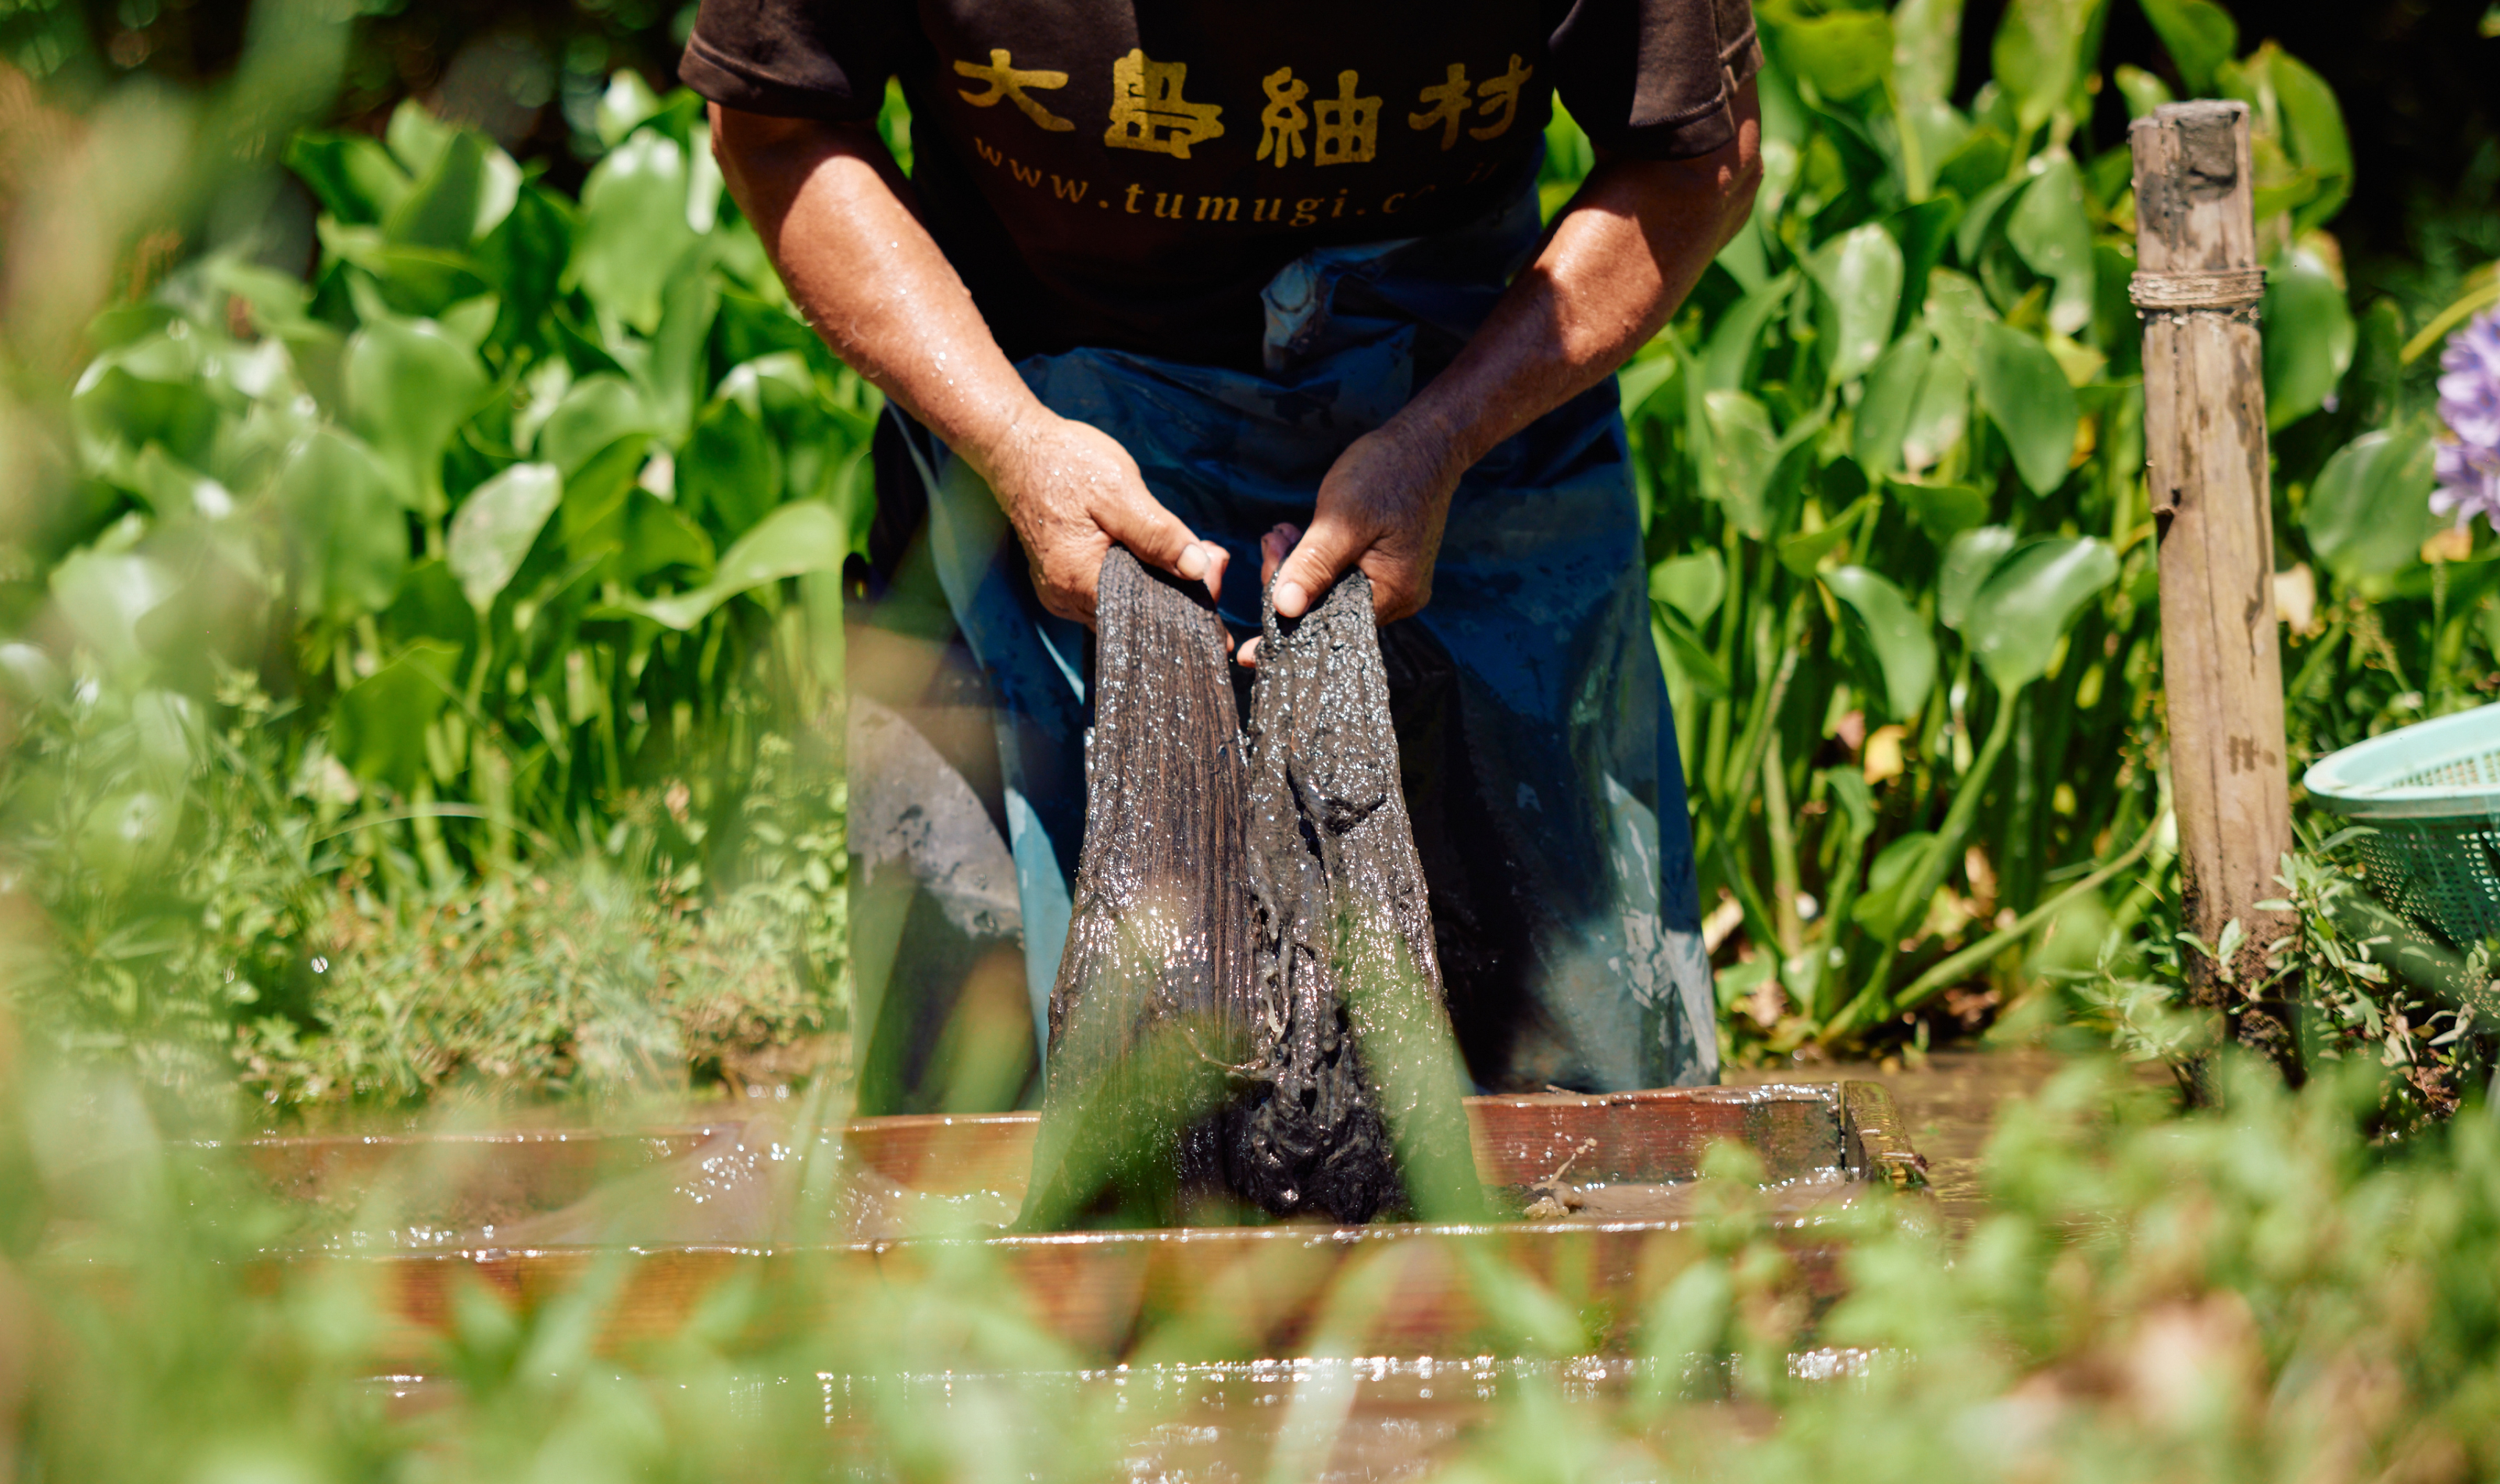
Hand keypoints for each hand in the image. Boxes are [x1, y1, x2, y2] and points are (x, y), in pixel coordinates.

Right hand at [979, 408, 1226, 625]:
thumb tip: (1197, 568)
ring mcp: (1062, 593)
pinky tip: (1161, 553)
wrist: (1017, 447)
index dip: (1189, 599)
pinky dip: (1140, 576)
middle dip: (1183, 590)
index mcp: (1079, 581)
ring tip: (1196, 551)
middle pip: (1140, 614)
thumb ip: (1157, 533)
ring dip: (1163, 582)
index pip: (1148, 614)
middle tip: (1215, 556)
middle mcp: (1067, 599)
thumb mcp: (1119, 491)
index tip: (1218, 571)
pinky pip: (1111, 592)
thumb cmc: (1066, 462)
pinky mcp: (1063, 580)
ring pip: (1127, 605)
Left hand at [1268, 421, 1455, 624]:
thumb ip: (1314, 565)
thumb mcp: (1342, 519)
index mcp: (1394, 594)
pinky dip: (1320, 558)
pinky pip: (1346, 575)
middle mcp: (1400, 598)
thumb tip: (1285, 609)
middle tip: (1272, 541)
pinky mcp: (1389, 567)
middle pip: (1330, 609)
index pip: (1330, 623)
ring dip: (1302, 565)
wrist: (1426, 443)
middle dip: (1292, 581)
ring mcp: (1396, 583)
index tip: (1260, 595)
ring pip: (1334, 590)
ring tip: (1282, 533)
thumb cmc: (1387, 473)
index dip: (1290, 612)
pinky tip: (1300, 535)